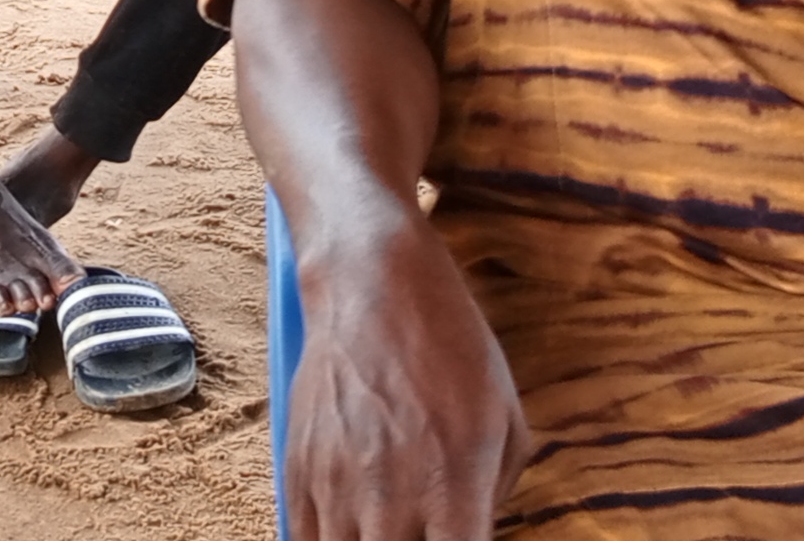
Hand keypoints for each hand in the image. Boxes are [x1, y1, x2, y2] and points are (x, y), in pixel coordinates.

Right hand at [282, 219, 532, 540]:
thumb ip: (497, 496)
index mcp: (453, 486)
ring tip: (387, 530)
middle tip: (422, 536)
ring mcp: (335, 487)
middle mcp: (390, 497)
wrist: (371, 287)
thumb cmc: (448, 346)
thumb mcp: (506, 420)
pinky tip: (352, 533)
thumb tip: (475, 532)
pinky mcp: (296, 473)